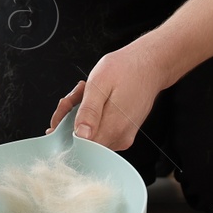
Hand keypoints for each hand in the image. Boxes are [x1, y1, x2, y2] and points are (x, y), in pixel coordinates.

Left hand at [46, 41, 166, 151]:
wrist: (149, 65)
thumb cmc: (125, 69)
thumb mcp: (99, 84)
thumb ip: (88, 112)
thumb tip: (80, 136)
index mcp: (113, 128)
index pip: (80, 146)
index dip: (65, 131)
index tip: (64, 113)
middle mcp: (119, 137)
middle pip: (82, 140)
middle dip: (71, 119)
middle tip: (76, 96)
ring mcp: (123, 136)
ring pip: (89, 134)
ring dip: (80, 115)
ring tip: (87, 93)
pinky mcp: (123, 132)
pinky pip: (99, 130)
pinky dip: (91, 116)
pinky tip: (95, 100)